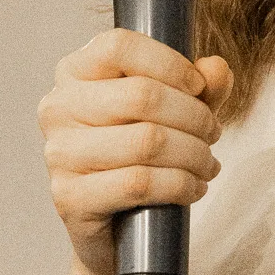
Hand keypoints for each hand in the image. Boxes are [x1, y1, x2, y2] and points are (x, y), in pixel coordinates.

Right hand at [39, 28, 232, 274]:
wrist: (115, 228)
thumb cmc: (142, 155)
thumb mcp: (176, 111)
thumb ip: (200, 86)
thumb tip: (216, 69)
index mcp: (74, 73)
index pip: (118, 45)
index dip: (169, 62)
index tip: (198, 86)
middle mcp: (58, 108)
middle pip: (142, 95)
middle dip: (194, 116)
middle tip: (213, 133)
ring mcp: (59, 154)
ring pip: (147, 141)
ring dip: (194, 153)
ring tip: (208, 163)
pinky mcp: (69, 198)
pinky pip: (139, 183)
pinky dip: (180, 185)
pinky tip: (194, 187)